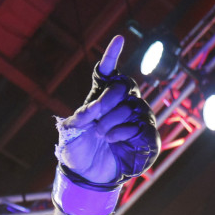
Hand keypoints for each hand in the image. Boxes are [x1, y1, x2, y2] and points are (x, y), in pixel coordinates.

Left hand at [55, 36, 158, 186]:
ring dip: (112, 122)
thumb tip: (97, 106)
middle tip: (96, 120)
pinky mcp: (145, 135)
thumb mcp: (69, 132)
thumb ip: (80, 115)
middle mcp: (120, 104)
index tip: (118, 39)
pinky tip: (114, 140)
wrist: (87, 175)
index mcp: (99, 98)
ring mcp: (135, 117)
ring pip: (131, 106)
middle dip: (106, 102)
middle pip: (121, 88)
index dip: (112, 55)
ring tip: (103, 135)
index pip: (107, 73)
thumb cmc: (76, 151)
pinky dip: (123, 133)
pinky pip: (140, 125)